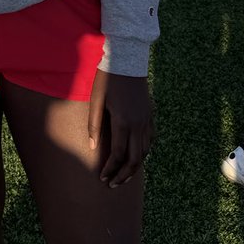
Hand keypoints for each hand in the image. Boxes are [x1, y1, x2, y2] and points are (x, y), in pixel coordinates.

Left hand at [87, 70, 152, 186]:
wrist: (127, 59)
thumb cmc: (107, 79)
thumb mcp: (96, 100)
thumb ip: (94, 125)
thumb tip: (93, 148)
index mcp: (123, 122)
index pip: (118, 155)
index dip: (110, 169)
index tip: (102, 178)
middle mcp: (138, 124)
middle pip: (134, 159)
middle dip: (123, 175)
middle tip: (113, 184)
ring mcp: (147, 120)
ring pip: (145, 152)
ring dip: (134, 167)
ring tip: (123, 176)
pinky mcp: (150, 114)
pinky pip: (150, 140)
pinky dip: (144, 152)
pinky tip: (136, 156)